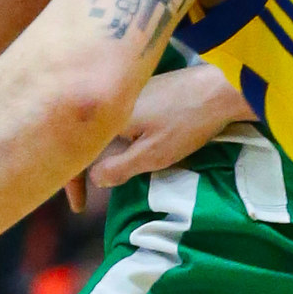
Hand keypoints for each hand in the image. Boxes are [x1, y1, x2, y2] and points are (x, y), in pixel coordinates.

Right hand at [65, 62, 255, 209]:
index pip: (75, 150)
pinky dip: (112, 137)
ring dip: (95, 151)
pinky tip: (121, 148)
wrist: (221, 86)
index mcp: (108, 116)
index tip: (79, 207)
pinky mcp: (144, 89)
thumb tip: (94, 179)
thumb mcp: (152, 155)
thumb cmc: (187, 122)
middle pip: (84, 137)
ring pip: (101, 127)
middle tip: (82, 195)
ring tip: (98, 175)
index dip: (72, 182)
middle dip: (79, 166)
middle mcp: (111, 99)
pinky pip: (116, 117)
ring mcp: (128, 92)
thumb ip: (119, 168)